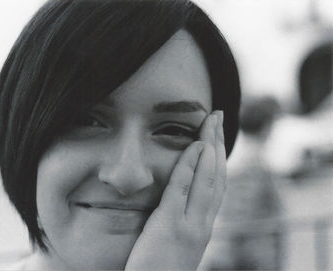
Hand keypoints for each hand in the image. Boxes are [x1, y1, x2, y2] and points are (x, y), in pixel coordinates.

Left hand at [125, 111, 225, 270]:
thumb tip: (181, 197)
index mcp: (205, 225)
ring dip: (210, 147)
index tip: (218, 136)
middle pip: (218, 176)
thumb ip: (183, 220)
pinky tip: (194, 147)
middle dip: (219, 144)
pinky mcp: (170, 225)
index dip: (221, 157)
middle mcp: (204, 223)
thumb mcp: (178, 243)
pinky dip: (190, 165)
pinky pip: (182, 188)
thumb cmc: (159, 269)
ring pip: (207, 179)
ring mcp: (190, 225)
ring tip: (211, 124)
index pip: (218, 185)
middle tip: (219, 118)